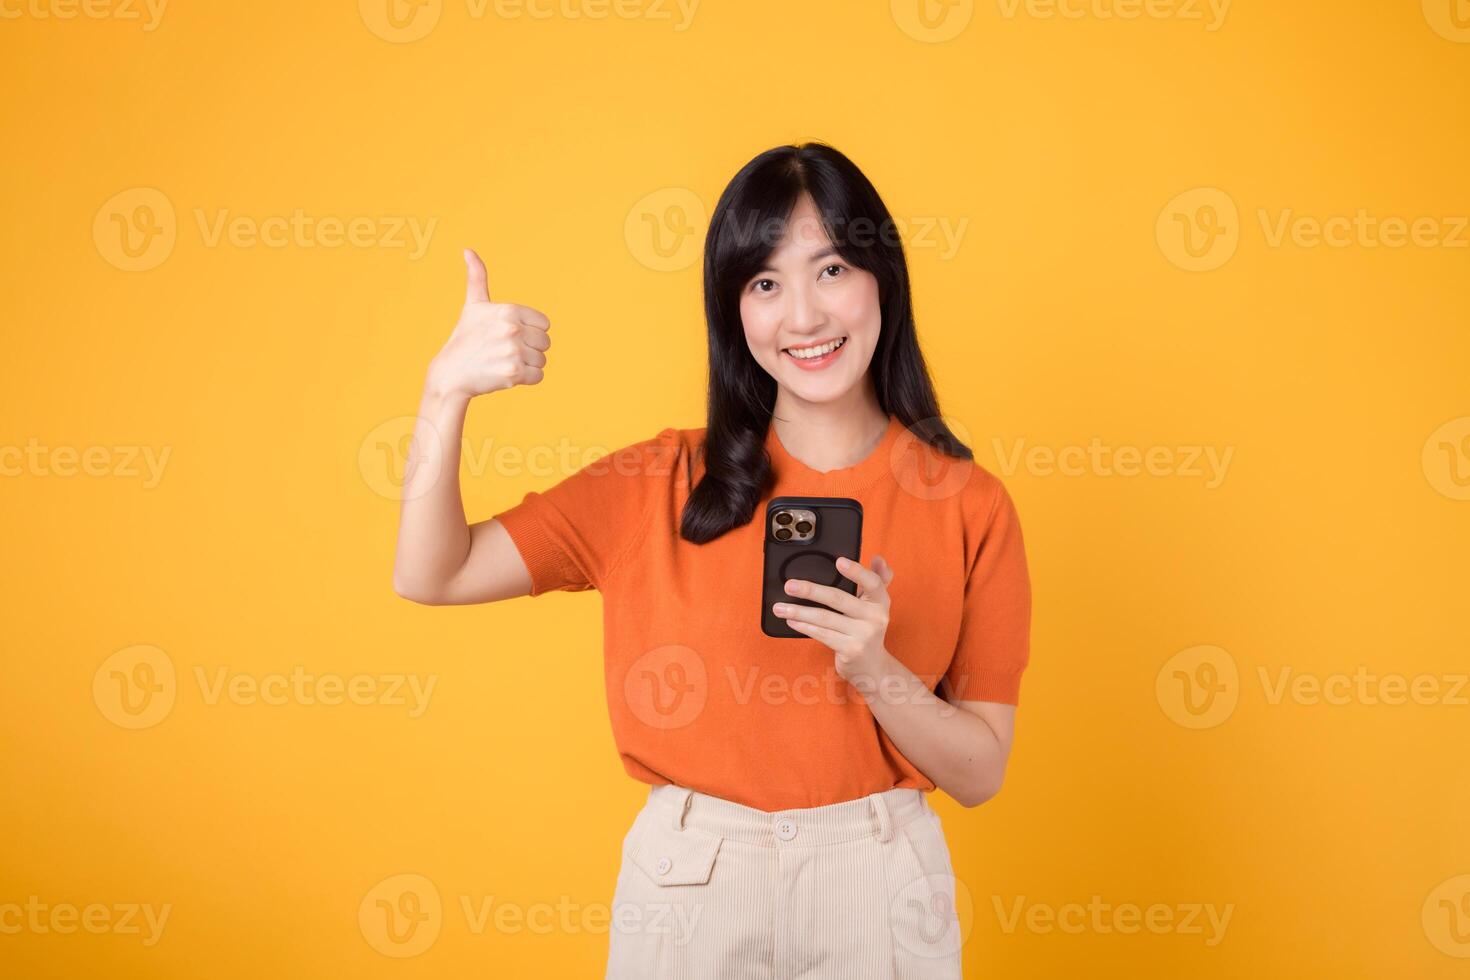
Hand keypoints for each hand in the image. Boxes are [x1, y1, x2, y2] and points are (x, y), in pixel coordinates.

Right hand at [426, 248, 550, 399]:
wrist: (451, 374)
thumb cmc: (465, 338)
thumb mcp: (473, 306)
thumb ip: (477, 277)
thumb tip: (467, 250)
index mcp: (509, 310)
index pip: (545, 324)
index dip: (531, 331)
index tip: (510, 335)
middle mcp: (512, 328)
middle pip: (545, 342)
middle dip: (530, 349)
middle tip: (505, 351)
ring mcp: (513, 351)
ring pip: (542, 360)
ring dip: (527, 365)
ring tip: (504, 362)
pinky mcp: (513, 373)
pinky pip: (538, 376)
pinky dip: (526, 379)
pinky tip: (506, 374)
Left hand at [773, 555, 894, 684]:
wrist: (873, 667)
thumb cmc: (867, 629)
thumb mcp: (875, 605)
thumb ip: (878, 580)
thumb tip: (878, 559)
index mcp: (881, 601)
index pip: (872, 582)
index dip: (856, 571)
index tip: (839, 561)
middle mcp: (876, 617)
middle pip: (838, 599)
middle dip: (810, 590)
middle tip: (789, 585)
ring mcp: (863, 635)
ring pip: (825, 618)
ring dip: (799, 612)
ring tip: (779, 608)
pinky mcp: (850, 650)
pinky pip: (822, 634)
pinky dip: (804, 627)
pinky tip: (791, 621)